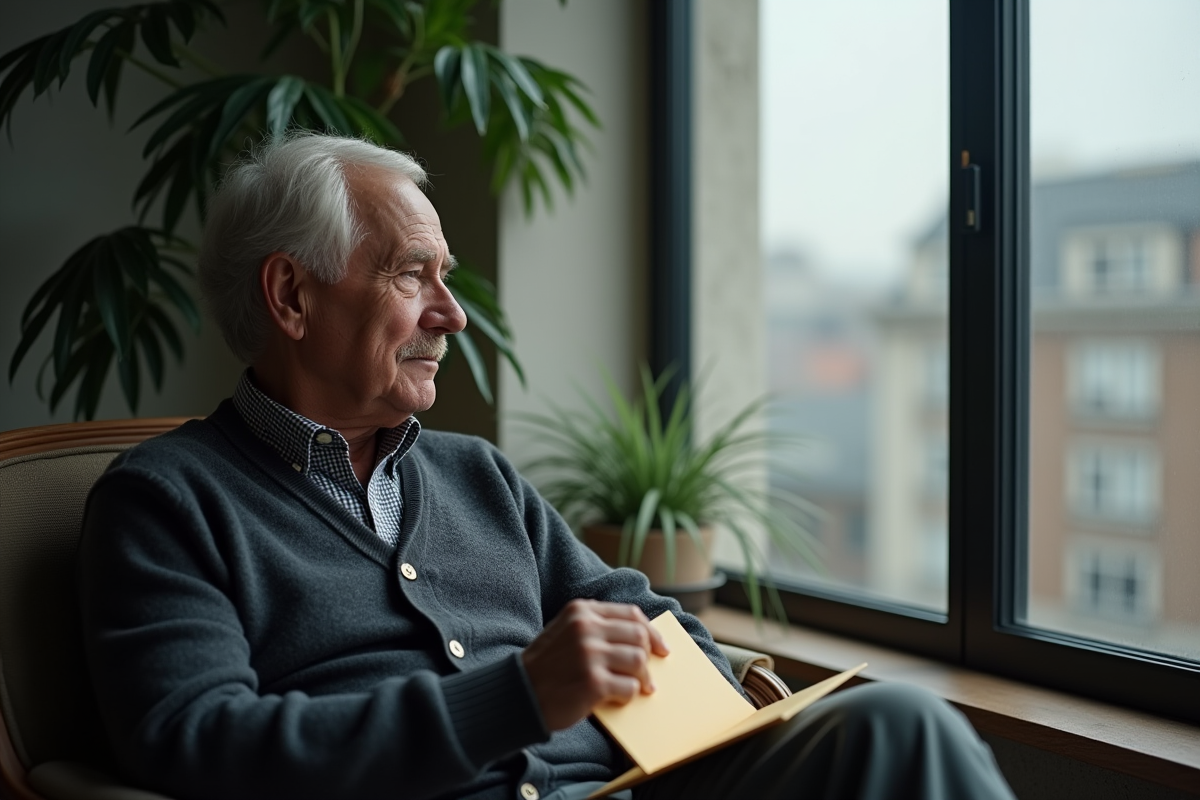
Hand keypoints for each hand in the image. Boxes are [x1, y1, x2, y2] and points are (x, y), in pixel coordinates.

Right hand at [521, 600, 670, 730]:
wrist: (518, 694)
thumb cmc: (546, 667)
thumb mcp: (566, 632)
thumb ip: (596, 628)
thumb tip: (641, 639)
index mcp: (581, 611)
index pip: (631, 614)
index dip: (651, 631)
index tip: (661, 646)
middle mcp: (586, 628)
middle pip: (639, 636)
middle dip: (650, 656)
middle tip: (651, 673)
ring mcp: (589, 654)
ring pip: (638, 660)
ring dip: (642, 678)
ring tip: (639, 688)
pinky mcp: (593, 682)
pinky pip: (630, 687)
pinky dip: (629, 695)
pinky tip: (618, 698)